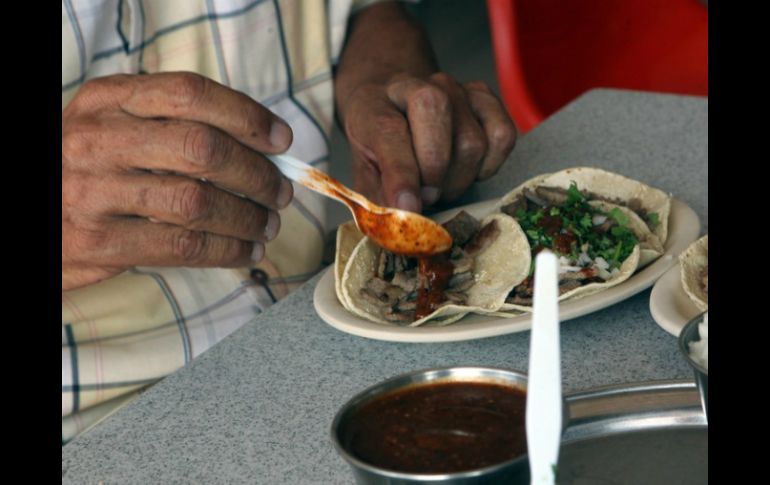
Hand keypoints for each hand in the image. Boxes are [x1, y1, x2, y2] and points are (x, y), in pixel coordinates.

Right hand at [62, 72, 293, 290]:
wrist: (27, 214)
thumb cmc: (83, 168)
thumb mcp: (112, 127)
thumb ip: (170, 126)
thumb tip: (259, 147)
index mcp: (107, 99)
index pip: (190, 93)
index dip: (246, 116)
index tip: (281, 139)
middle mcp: (98, 138)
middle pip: (202, 148)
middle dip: (256, 173)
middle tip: (280, 192)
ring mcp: (93, 190)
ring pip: (197, 202)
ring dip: (247, 217)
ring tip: (269, 225)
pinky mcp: (98, 241)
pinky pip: (182, 246)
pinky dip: (227, 250)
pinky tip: (246, 251)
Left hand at [339, 72, 516, 212]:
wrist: (394, 107)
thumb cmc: (379, 147)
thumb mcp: (365, 174)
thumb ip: (377, 200)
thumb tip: (399, 229)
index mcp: (373, 105)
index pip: (389, 132)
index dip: (401, 175)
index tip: (409, 208)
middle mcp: (415, 86)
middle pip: (436, 117)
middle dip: (435, 172)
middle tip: (428, 197)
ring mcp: (454, 88)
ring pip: (472, 140)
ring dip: (459, 178)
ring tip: (441, 185)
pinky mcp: (485, 97)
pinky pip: (502, 136)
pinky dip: (489, 165)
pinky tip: (468, 170)